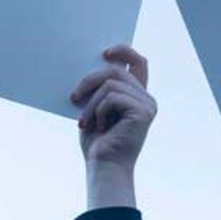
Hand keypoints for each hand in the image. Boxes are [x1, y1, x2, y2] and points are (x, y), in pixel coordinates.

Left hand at [71, 44, 155, 168]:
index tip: (104, 53)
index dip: (124, 51)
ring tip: (86, 123)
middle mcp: (147, 99)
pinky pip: (111, 97)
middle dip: (90, 79)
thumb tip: (91, 66)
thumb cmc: (98, 143)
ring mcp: (147, 105)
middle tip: (73, 96)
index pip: (139, 63)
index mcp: (138, 97)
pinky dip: (98, 111)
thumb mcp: (96, 109)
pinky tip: (100, 127)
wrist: (104, 168)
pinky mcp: (143, 112)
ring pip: (110, 84)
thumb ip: (100, 89)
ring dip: (91, 103)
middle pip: (117, 69)